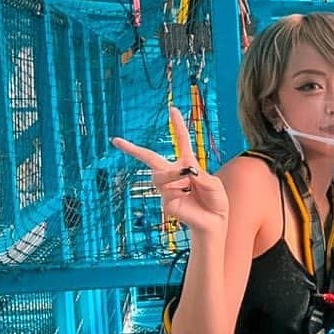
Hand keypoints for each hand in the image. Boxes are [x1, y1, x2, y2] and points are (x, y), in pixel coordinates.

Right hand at [111, 106, 228, 233]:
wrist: (215, 223)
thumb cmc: (216, 202)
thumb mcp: (214, 185)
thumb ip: (202, 176)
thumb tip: (186, 172)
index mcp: (188, 165)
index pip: (181, 142)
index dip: (178, 126)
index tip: (173, 110)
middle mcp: (175, 175)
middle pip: (150, 158)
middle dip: (132, 149)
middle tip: (116, 140)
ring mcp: (168, 189)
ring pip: (160, 175)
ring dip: (173, 174)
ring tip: (189, 178)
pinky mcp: (166, 202)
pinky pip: (168, 191)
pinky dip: (180, 191)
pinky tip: (188, 196)